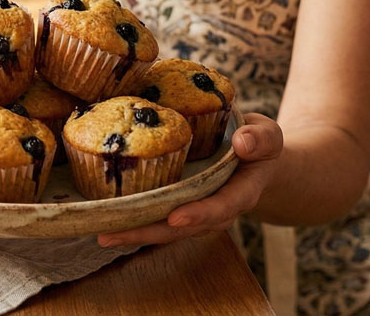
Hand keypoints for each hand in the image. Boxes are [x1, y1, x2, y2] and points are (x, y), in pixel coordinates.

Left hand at [96, 113, 282, 246]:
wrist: (252, 158)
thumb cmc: (257, 143)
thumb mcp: (267, 135)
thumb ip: (260, 138)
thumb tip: (243, 142)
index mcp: (240, 193)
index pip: (221, 207)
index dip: (199, 214)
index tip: (177, 217)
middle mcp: (214, 210)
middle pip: (182, 228)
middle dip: (149, 233)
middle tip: (115, 235)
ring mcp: (194, 212)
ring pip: (164, 229)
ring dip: (134, 232)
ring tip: (102, 233)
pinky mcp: (178, 206)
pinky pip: (156, 217)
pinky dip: (133, 220)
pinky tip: (105, 219)